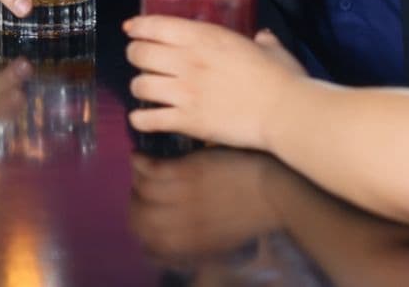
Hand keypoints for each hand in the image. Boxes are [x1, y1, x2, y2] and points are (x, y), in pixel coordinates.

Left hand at [124, 17, 306, 150]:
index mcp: (205, 37)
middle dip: (135, 55)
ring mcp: (184, 92)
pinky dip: (140, 119)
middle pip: (139, 54)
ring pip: (139, 85)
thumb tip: (263, 36)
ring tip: (145, 90)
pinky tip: (142, 119)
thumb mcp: (269, 48)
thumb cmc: (281, 76)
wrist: (284, 111)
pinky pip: (148, 119)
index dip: (138, 26)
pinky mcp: (187, 121)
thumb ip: (262, 39)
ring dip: (139, 87)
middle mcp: (187, 61)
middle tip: (139, 59)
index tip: (131, 28)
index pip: (156, 26)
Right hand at [128, 149, 280, 264]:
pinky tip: (141, 157)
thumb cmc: (251, 214)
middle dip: (132, 204)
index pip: (149, 243)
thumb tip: (176, 251)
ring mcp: (183, 198)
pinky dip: (140, 163)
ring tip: (139, 169)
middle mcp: (181, 225)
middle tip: (136, 191)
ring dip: (135, 180)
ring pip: (141, 191)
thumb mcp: (222, 243)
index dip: (139, 230)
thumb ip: (195, 246)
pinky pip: (150, 170)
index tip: (140, 215)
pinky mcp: (188, 173)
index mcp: (189, 245)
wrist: (276, 191)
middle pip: (139, 218)